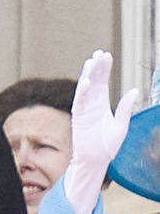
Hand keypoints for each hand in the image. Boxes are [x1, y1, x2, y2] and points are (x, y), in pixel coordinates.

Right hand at [64, 50, 137, 213]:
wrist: (95, 160)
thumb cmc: (108, 146)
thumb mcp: (122, 126)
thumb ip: (125, 108)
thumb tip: (134, 90)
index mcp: (103, 104)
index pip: (104, 82)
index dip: (105, 69)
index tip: (107, 55)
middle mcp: (92, 104)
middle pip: (95, 81)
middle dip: (97, 67)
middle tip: (99, 53)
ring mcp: (84, 109)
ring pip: (86, 88)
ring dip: (88, 75)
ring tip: (91, 61)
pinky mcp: (78, 116)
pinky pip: (80, 101)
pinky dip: (83, 91)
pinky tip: (87, 81)